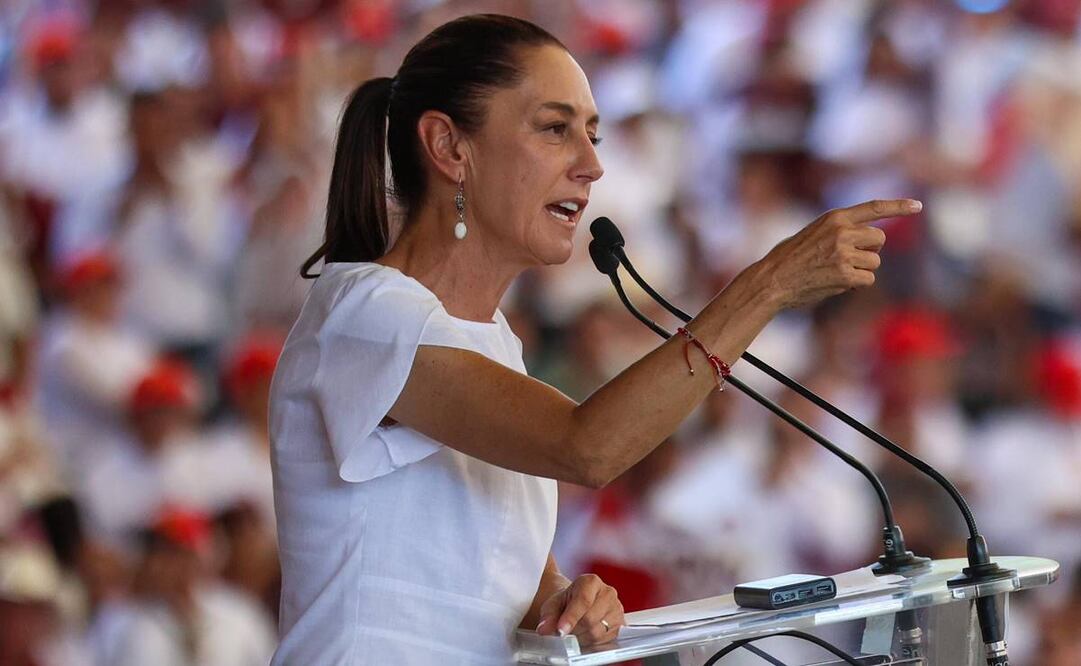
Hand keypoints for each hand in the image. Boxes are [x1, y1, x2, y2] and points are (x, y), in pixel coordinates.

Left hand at [535, 574, 624, 646]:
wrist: (576, 605)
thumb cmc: (565, 602)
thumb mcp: (552, 605)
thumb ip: (548, 616)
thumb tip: (544, 629)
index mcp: (591, 582)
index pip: (583, 600)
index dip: (571, 618)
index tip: (560, 630)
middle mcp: (608, 593)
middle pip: (590, 620)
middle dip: (574, 630)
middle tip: (564, 631)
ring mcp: (617, 609)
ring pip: (597, 633)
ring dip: (581, 638)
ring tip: (574, 632)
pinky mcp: (621, 625)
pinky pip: (604, 641)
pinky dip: (591, 643)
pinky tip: (584, 636)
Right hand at [758, 199, 921, 308]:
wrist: (771, 280)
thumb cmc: (789, 258)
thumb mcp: (813, 233)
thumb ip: (840, 231)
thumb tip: (870, 243)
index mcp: (834, 217)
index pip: (873, 208)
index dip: (898, 206)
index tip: (918, 206)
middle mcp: (842, 232)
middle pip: (880, 240)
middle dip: (870, 252)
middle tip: (850, 260)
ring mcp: (844, 253)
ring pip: (874, 262)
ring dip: (861, 270)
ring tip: (835, 273)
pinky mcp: (845, 275)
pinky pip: (867, 280)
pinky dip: (856, 285)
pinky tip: (837, 284)